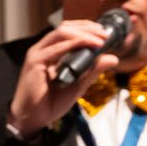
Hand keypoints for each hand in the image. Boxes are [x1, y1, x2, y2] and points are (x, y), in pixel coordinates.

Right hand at [5, 20, 120, 134]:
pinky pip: (57, 48)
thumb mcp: (79, 84)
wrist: (33, 118)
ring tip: (100, 40)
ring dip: (83, 33)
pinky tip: (88, 45)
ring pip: (61, 32)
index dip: (86, 28)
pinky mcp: (35, 62)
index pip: (68, 32)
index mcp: (51, 53)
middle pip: (65, 27)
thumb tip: (113, 58)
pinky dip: (75, 43)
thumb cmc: (50, 103)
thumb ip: (93, 70)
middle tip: (105, 34)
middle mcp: (43, 50)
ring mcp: (38, 54)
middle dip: (87, 27)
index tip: (104, 33)